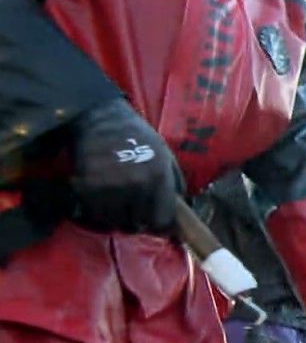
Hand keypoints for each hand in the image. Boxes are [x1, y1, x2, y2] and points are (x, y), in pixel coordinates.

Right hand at [67, 99, 181, 232]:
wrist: (101, 118)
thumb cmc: (137, 136)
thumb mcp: (165, 155)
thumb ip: (174, 183)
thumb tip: (182, 209)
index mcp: (158, 176)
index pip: (161, 219)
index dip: (158, 224)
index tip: (153, 221)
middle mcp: (135, 185)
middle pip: (137, 224)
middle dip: (136, 221)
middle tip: (132, 212)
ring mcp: (110, 188)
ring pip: (114, 222)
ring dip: (116, 217)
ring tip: (117, 202)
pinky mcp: (86, 188)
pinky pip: (94, 213)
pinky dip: (97, 209)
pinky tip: (102, 196)